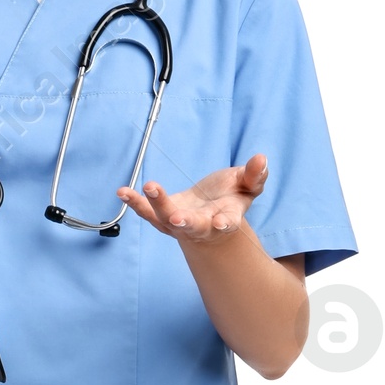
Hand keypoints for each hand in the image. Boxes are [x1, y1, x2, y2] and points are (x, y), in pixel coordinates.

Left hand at [118, 154, 268, 241]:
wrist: (210, 214)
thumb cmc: (231, 198)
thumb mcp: (247, 185)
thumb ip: (254, 175)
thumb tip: (262, 159)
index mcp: (225, 218)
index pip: (227, 222)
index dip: (225, 223)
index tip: (222, 223)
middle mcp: (201, 225)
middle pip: (191, 225)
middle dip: (184, 222)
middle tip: (176, 218)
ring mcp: (179, 223)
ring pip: (165, 218)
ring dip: (156, 204)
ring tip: (147, 187)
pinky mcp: (162, 216)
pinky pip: (146, 211)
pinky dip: (135, 203)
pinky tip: (122, 192)